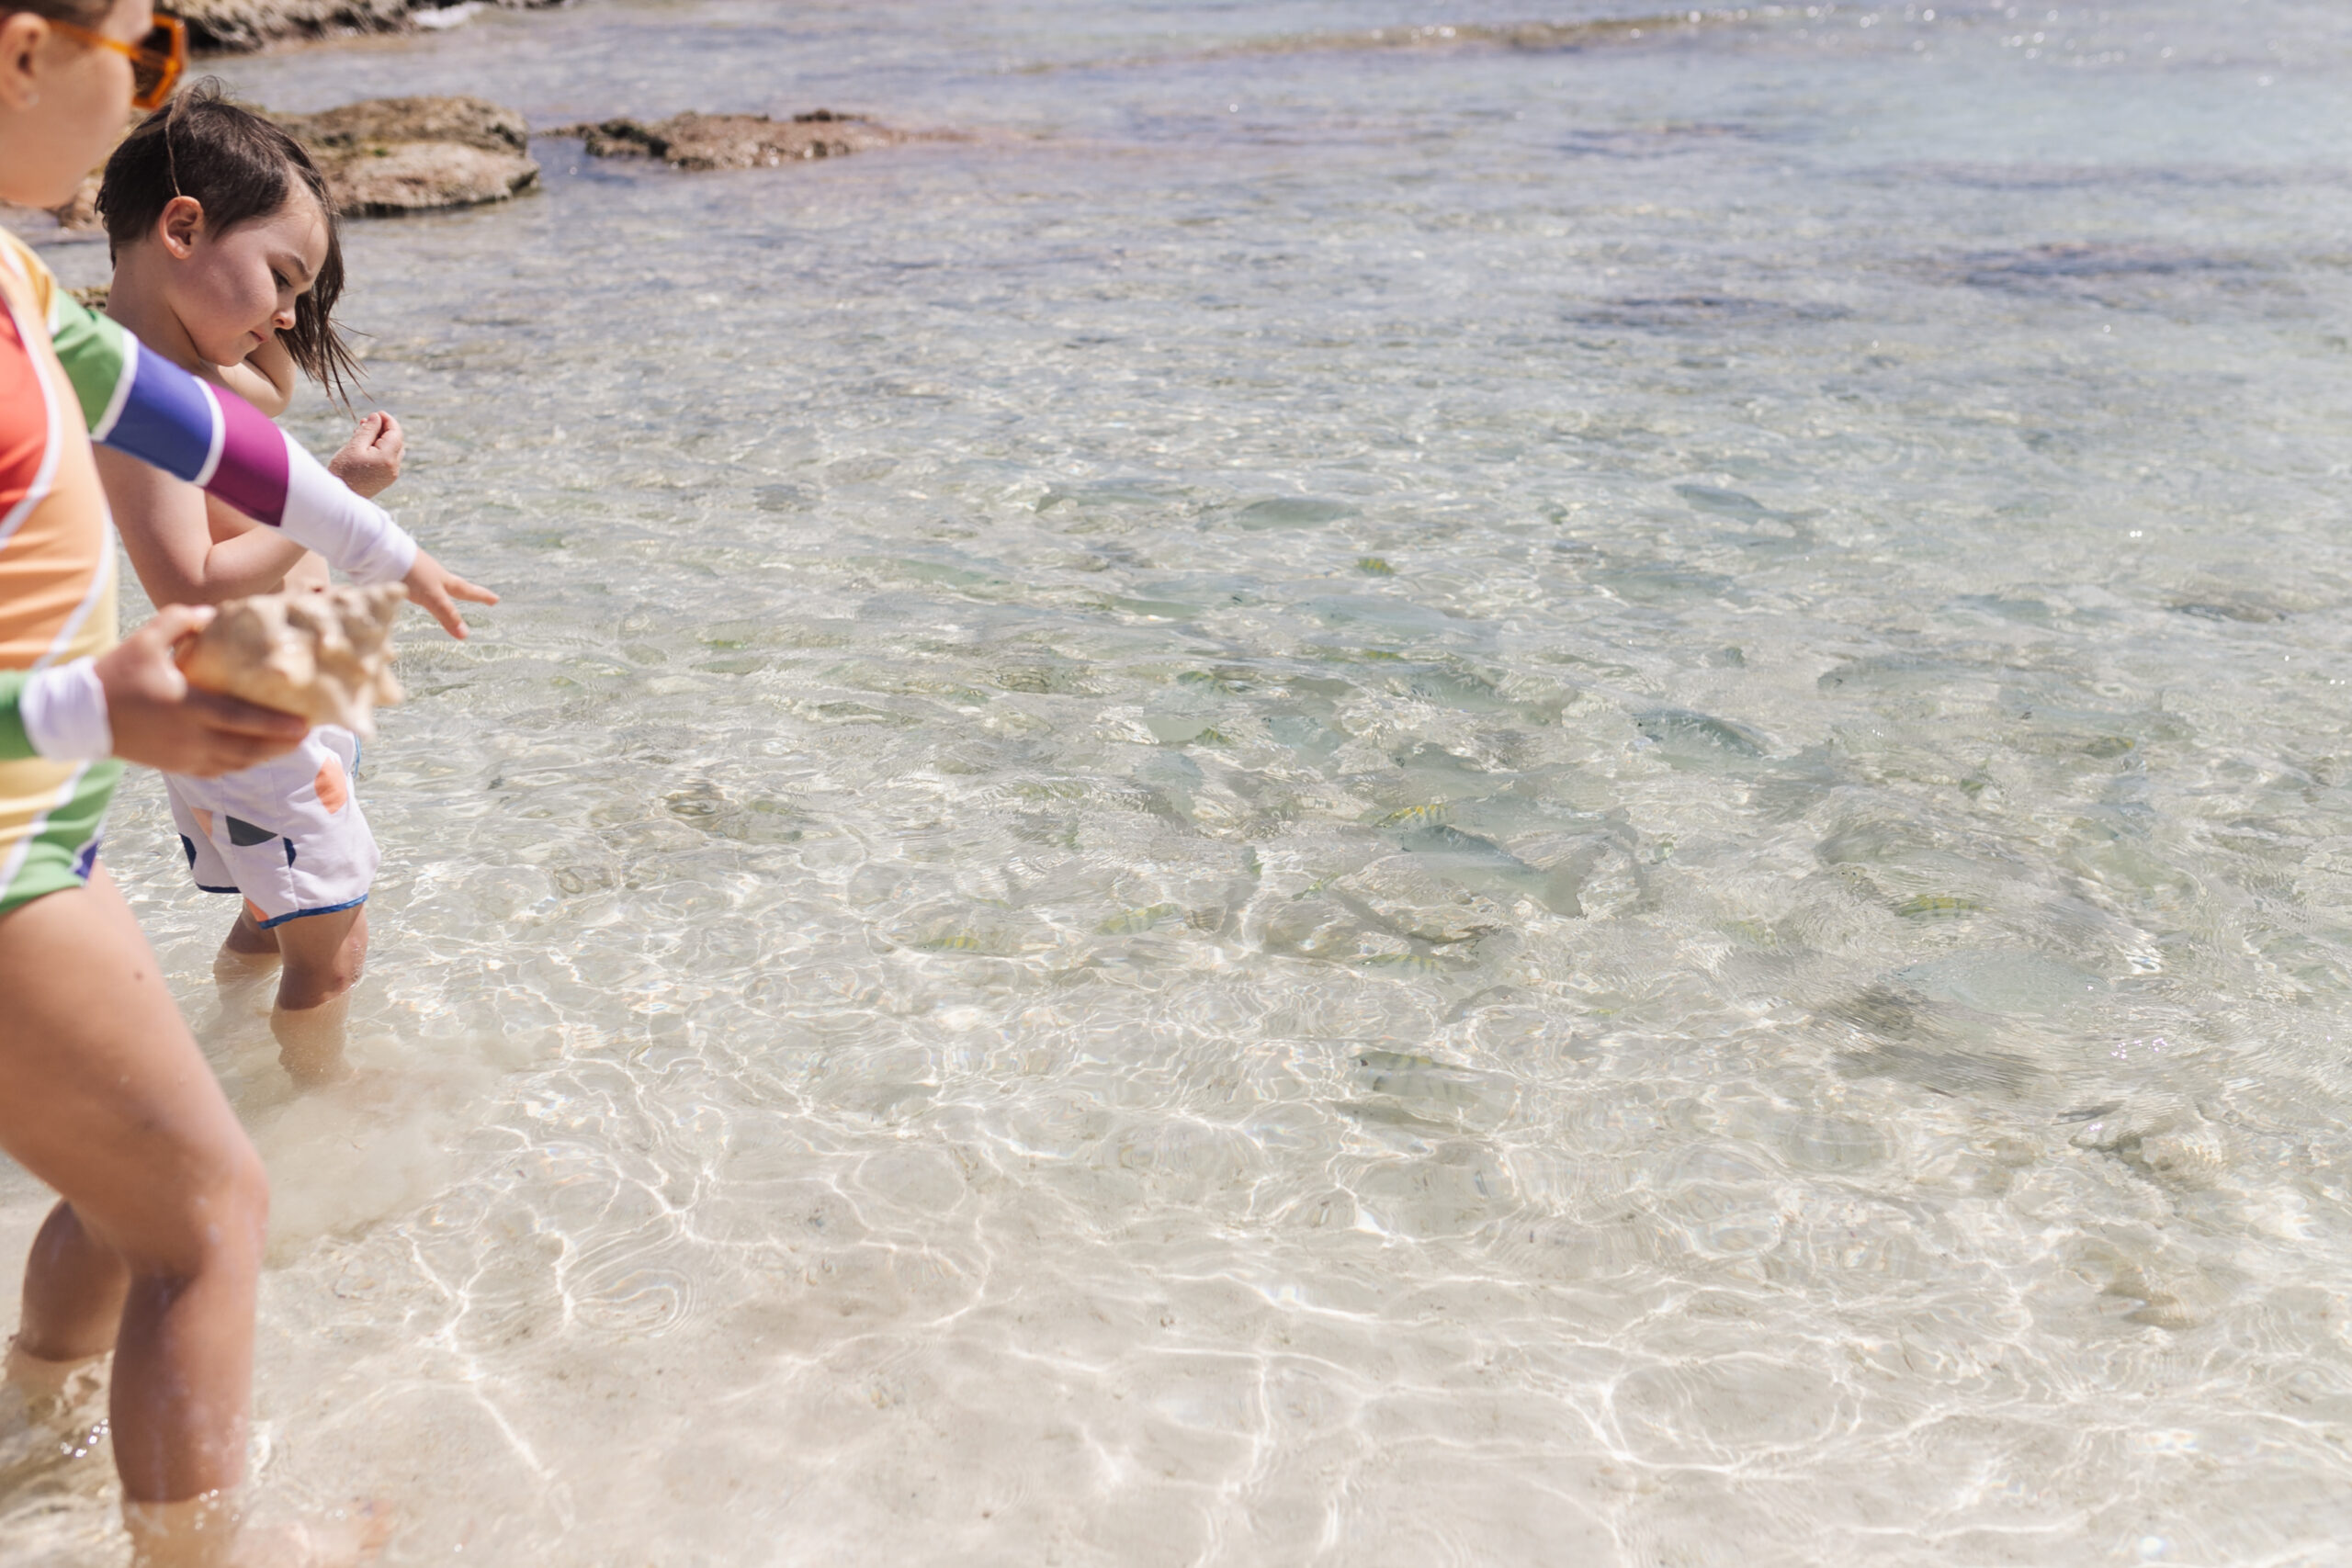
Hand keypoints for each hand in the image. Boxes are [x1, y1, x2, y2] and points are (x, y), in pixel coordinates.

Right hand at [96, 606, 307, 776]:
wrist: (83, 715)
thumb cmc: (116, 674)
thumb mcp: (145, 640)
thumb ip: (179, 620)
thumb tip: (212, 613)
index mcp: (187, 705)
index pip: (240, 719)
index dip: (275, 725)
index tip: (305, 723)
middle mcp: (190, 736)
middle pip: (248, 748)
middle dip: (282, 744)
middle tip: (309, 733)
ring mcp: (184, 756)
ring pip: (237, 764)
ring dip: (267, 757)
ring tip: (292, 744)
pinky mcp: (178, 766)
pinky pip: (219, 771)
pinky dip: (242, 765)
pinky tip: (258, 754)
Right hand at [328, 412, 403, 499]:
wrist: (338, 498)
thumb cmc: (343, 470)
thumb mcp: (354, 446)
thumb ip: (369, 430)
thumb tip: (378, 417)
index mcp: (388, 458)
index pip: (396, 433)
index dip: (388, 420)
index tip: (376, 413)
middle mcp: (394, 467)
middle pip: (396, 441)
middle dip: (383, 429)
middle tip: (364, 422)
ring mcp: (391, 475)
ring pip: (392, 450)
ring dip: (380, 438)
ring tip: (361, 431)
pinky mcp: (385, 479)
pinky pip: (387, 459)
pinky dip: (379, 449)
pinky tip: (363, 445)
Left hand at [403, 547, 498, 639]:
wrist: (383, 551)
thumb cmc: (413, 573)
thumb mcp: (432, 597)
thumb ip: (447, 615)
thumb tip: (465, 635)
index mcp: (444, 581)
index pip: (467, 591)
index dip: (481, 596)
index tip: (496, 599)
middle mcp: (434, 575)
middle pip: (454, 584)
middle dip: (466, 591)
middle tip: (478, 594)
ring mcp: (418, 571)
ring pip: (436, 582)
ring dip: (444, 588)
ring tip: (446, 591)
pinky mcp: (403, 570)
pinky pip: (418, 580)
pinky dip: (422, 586)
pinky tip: (415, 587)